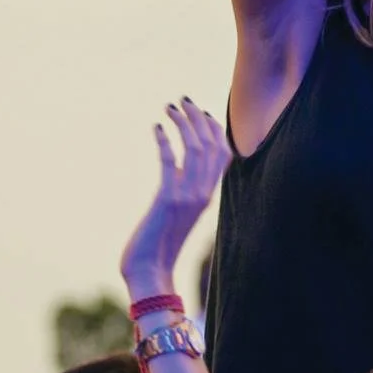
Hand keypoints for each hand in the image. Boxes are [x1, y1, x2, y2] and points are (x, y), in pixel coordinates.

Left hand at [119, 100, 230, 296]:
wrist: (149, 273)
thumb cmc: (158, 247)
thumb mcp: (178, 214)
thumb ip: (183, 194)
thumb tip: (177, 173)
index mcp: (208, 196)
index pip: (222, 154)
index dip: (214, 129)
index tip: (200, 111)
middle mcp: (203, 194)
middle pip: (211, 145)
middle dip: (198, 118)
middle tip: (183, 100)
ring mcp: (188, 197)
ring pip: (195, 149)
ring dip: (183, 123)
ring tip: (169, 107)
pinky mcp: (168, 200)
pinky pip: (170, 163)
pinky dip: (164, 142)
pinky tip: (157, 128)